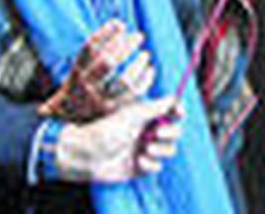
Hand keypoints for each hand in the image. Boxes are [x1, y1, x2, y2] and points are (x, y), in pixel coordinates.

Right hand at [45, 20, 154, 121]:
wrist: (69, 123)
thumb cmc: (80, 87)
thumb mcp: (79, 68)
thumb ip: (96, 48)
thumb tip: (119, 23)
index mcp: (77, 72)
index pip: (89, 48)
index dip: (106, 33)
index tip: (120, 23)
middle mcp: (87, 86)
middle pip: (108, 62)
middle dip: (126, 47)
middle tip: (139, 36)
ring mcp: (101, 100)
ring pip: (124, 80)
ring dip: (138, 64)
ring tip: (145, 54)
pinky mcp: (114, 111)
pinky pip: (134, 94)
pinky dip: (145, 80)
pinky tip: (150, 70)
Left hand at [54, 97, 182, 183]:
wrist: (87, 155)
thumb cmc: (106, 129)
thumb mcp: (133, 114)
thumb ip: (157, 106)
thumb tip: (175, 97)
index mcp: (145, 115)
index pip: (170, 111)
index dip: (178, 111)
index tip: (178, 113)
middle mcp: (147, 131)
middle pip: (174, 131)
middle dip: (171, 132)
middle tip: (158, 133)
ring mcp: (144, 149)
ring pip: (169, 150)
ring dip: (162, 149)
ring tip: (146, 148)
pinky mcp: (140, 167)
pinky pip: (157, 166)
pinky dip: (151, 164)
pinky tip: (139, 161)